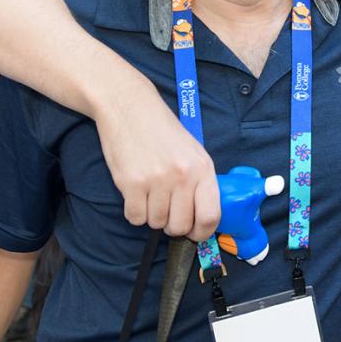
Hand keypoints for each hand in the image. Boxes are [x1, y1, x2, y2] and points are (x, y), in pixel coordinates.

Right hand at [91, 82, 220, 241]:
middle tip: (166, 210)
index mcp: (203, 168)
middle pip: (180, 226)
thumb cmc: (163, 131)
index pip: (210, 216)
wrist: (130, 107)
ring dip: (152, 215)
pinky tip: (136, 193)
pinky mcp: (131, 183)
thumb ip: (200, 183)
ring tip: (150, 193)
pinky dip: (134, 212)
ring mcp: (157, 180)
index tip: (193, 234)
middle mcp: (183, 176)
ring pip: (156, 223)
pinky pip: (135, 217)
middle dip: (172, 225)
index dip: (201, 232)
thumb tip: (201, 220)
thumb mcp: (194, 152)